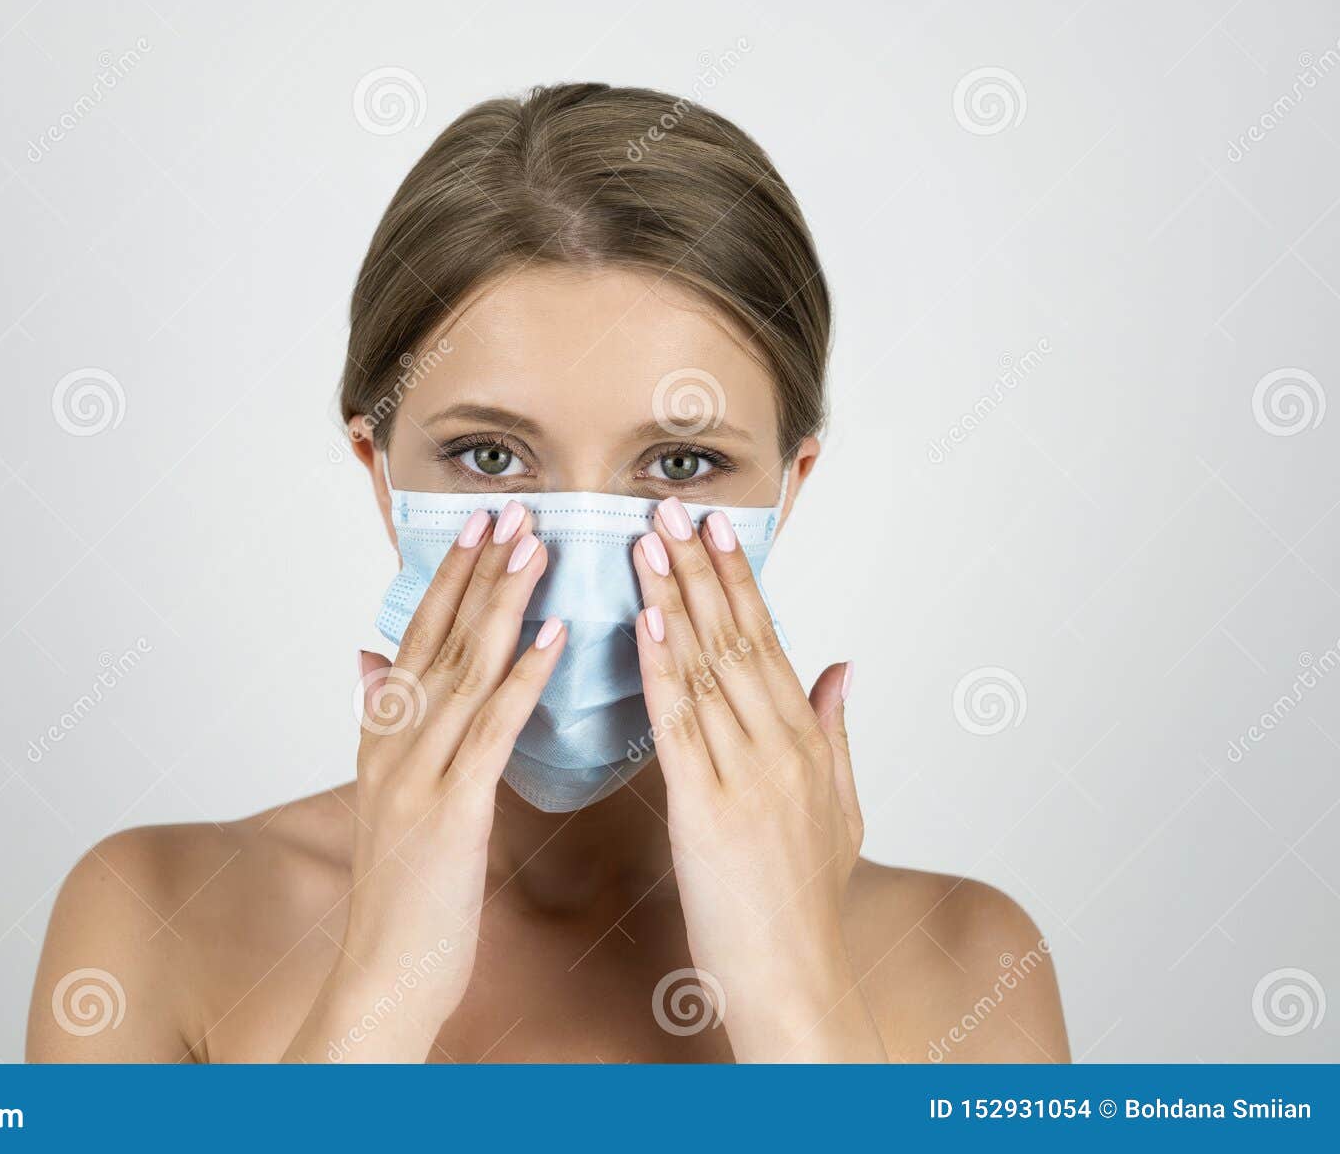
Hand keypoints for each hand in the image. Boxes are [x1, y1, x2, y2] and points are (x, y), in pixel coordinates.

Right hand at [282, 501, 564, 1061]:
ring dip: (502, 604)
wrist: (386, 974)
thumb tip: (368, 657)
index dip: (448, 577)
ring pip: (464, 670)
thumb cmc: (403, 893)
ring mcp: (418, 774)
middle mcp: (394, 744)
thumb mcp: (383, 795)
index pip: (417, 639)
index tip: (476, 523)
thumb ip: (378, 720)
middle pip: (438, 639)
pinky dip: (521, 680)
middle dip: (476, 570)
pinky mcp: (450, 811)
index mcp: (384, 738)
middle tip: (512, 509)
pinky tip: (552, 638)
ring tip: (536, 547)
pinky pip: (491, 731)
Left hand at [631, 495, 884, 1061]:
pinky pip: (682, 725)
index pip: (766, 641)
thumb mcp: (839, 811)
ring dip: (675, 598)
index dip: (737, 579)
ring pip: (708, 668)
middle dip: (701, 568)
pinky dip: (664, 668)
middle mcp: (782, 748)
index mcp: (805, 744)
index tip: (713, 527)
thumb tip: (842, 667)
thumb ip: (835, 733)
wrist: (794, 981)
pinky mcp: (709, 811)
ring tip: (649, 541)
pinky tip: (647, 621)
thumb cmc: (804, 904)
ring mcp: (748, 777)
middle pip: (737, 639)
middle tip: (669, 507)